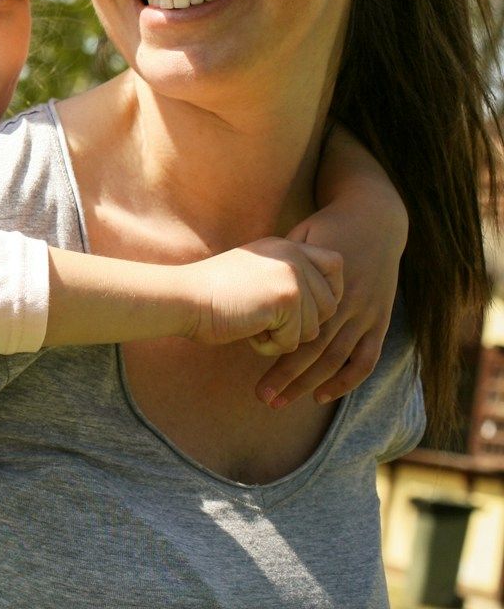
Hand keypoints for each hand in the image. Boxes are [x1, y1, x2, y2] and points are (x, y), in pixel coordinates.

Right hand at [180, 238, 341, 354]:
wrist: (183, 296)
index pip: (335, 264)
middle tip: (264, 318)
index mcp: (286, 247)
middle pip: (329, 305)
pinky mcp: (287, 300)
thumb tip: (321, 304)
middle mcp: (293, 256)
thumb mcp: (254, 272)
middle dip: (301, 323)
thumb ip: (284, 277)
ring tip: (251, 322)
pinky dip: (269, 345)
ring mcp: (292, 276)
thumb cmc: (210, 293)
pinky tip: (246, 329)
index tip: (303, 307)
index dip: (328, 290)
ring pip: (313, 328)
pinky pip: (293, 342)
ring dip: (283, 337)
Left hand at [255, 126, 405, 407]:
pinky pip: (366, 358)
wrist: (374, 218)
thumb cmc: (325, 228)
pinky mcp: (379, 321)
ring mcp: (365, 314)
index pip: (294, 326)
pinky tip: (323, 396)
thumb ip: (276, 265)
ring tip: (281, 402)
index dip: (272, 349)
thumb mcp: (296, 238)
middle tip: (261, 397)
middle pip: (312, 350)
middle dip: (286, 377)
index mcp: (321, 283)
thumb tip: (242, 283)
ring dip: (309, 385)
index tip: (243, 360)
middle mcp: (345, 303)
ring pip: (335, 359)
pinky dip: (346, 380)